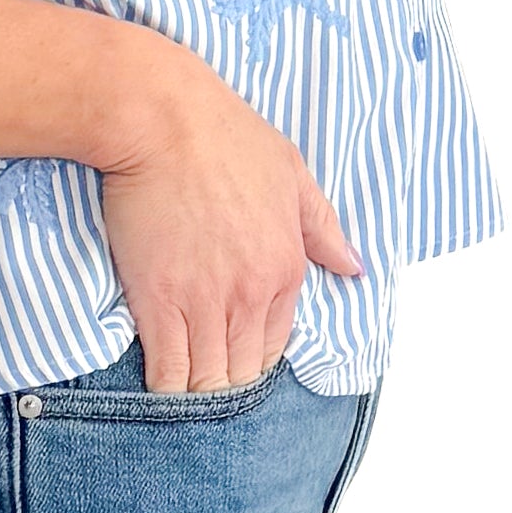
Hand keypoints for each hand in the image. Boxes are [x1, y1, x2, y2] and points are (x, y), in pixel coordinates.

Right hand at [93, 51, 364, 394]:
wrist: (162, 120)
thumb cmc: (224, 136)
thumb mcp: (293, 174)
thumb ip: (322, 228)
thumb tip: (354, 266)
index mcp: (287, 268)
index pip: (276, 345)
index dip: (253, 360)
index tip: (232, 358)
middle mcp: (251, 294)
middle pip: (242, 371)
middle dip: (224, 383)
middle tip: (203, 380)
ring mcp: (205, 301)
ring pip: (207, 379)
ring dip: (195, 391)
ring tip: (180, 392)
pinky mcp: (158, 302)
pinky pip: (167, 368)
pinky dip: (163, 385)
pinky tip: (157, 386)